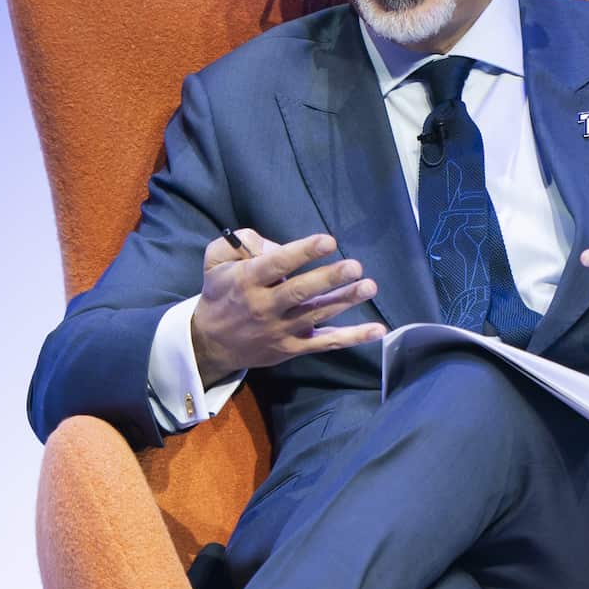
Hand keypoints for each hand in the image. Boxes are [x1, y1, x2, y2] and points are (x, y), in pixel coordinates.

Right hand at [191, 229, 385, 386]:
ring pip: (317, 314)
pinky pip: (327, 342)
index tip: (327, 241)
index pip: (277, 265)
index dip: (303, 252)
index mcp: (247, 281)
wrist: (210, 343)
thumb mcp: (216, 261)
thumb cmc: (220, 293)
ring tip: (368, 286)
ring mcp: (281, 330)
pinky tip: (377, 330)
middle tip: (354, 266)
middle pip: (300, 292)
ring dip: (345, 300)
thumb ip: (239, 243)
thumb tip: (274, 243)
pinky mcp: (293, 347)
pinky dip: (353, 337)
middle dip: (329, 278)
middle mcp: (265, 306)